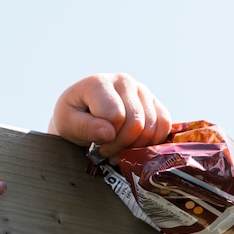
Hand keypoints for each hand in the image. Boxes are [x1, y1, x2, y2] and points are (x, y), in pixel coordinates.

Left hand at [49, 73, 171, 157]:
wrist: (82, 113)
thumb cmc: (73, 118)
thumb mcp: (68, 124)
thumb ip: (85, 127)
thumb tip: (109, 133)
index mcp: (99, 82)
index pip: (115, 115)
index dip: (107, 137)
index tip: (96, 145)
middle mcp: (123, 81)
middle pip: (136, 122)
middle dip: (122, 145)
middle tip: (108, 152)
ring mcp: (141, 90)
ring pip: (152, 126)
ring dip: (136, 146)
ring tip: (119, 149)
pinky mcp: (154, 102)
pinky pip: (165, 125)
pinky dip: (152, 141)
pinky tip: (134, 146)